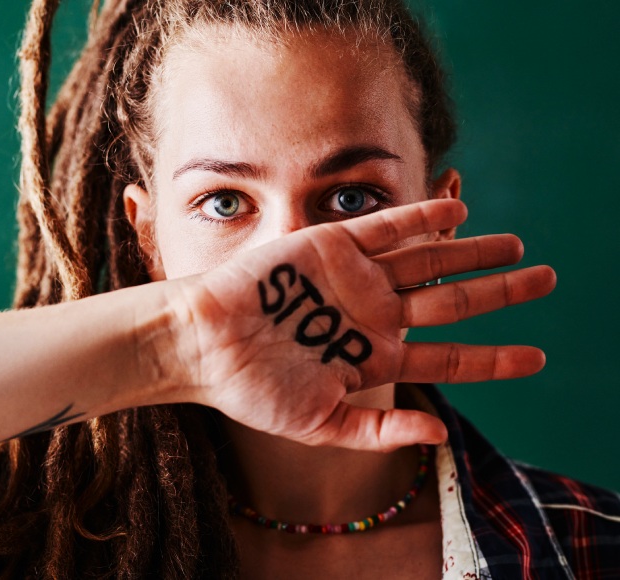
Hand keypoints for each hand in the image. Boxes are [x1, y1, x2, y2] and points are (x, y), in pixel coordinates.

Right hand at [167, 199, 555, 451]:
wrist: (206, 343)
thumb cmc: (253, 389)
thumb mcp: (318, 425)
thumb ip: (378, 432)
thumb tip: (441, 435)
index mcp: (372, 358)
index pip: (447, 358)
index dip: (493, 359)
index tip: (537, 359)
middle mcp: (372, 316)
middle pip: (450, 301)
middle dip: (499, 292)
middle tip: (546, 280)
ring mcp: (356, 279)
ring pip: (429, 260)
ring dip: (472, 250)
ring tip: (516, 245)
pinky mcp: (333, 247)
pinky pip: (387, 227)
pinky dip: (422, 218)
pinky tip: (459, 212)